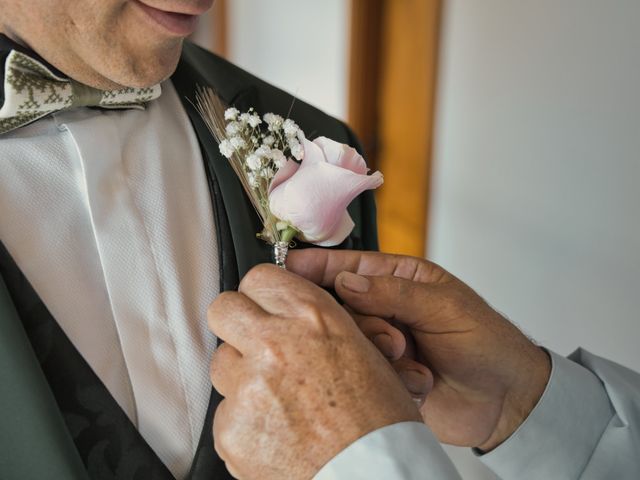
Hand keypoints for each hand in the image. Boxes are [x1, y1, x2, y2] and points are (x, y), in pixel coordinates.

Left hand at [208, 264, 421, 479]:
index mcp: (312, 318)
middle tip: (255, 343)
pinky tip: (275, 431)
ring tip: (275, 399)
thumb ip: (319, 324)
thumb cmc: (379, 422)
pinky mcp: (231, 428)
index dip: (262, 294)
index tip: (264, 307)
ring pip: (221, 363)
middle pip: (223, 309)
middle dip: (236, 323)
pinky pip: (224, 412)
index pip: (259, 277)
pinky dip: (243, 421)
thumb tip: (291, 314)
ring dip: (241, 375)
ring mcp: (249, 387)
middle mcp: (276, 344)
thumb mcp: (363, 351)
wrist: (373, 475)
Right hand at [287, 249, 550, 450]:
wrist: (506, 400)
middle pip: (340, 306)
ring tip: (408, 358)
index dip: (317, 266)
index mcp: (400, 281)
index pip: (350, 267)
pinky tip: (418, 380)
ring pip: (347, 341)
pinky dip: (388, 377)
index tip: (287, 266)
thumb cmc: (486, 342)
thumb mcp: (445, 307)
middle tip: (390, 338)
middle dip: (360, 322)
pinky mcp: (381, 375)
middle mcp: (385, 310)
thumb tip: (346, 283)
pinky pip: (360, 372)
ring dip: (377, 352)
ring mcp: (381, 344)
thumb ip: (395, 294)